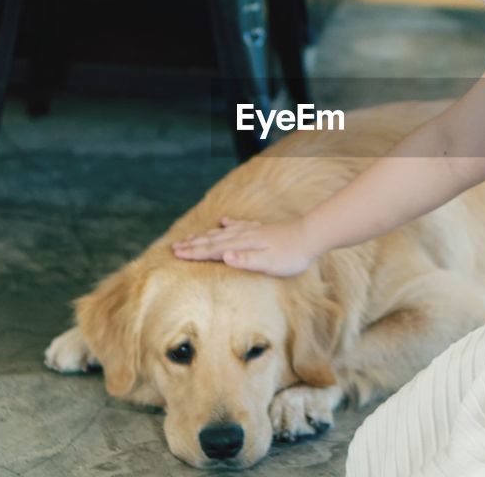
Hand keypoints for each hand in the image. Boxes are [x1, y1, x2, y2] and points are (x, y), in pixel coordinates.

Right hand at [170, 217, 319, 276]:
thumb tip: (223, 256)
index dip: (193, 253)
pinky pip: (239, 225)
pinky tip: (223, 221)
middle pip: (213, 240)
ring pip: (222, 232)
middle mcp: (243, 236)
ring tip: (191, 236)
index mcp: (242, 245)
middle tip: (174, 246)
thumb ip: (246, 260)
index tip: (175, 254)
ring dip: (205, 235)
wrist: (311, 236)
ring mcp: (252, 231)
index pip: (212, 250)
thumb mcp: (269, 263)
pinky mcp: (261, 230)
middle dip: (193, 244)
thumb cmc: (291, 255)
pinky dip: (228, 224)